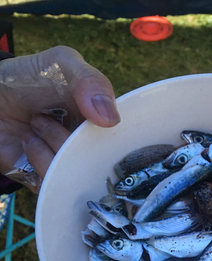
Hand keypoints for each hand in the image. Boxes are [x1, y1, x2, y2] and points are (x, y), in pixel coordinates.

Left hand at [0, 45, 119, 192]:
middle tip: (46, 116)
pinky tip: (27, 141)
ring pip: (76, 174)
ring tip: (35, 125)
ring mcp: (69, 166)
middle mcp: (89, 148)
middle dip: (70, 138)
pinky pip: (54, 184)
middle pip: (99, 162)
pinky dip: (38, 160)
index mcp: (103, 124)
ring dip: (50, 146)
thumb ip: (91, 82)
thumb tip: (110, 120)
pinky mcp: (47, 180)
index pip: (123, 142)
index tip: (91, 122)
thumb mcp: (63, 64)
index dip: (113, 138)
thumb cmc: (28, 79)